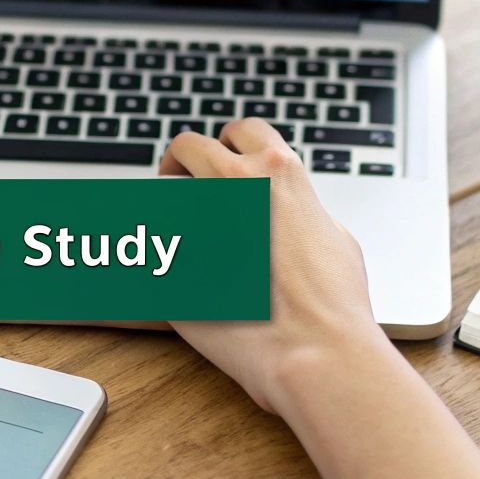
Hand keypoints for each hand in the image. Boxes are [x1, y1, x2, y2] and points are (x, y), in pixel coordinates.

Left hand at [160, 119, 479, 478]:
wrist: (313, 348)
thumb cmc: (333, 302)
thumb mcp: (332, 234)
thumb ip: (299, 209)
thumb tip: (285, 211)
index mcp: (275, 170)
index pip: (240, 130)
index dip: (227, 145)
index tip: (219, 162)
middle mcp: (232, 182)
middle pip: (188, 146)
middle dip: (182, 162)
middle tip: (181, 183)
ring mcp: (195, 215)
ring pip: (160, 189)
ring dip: (164, 204)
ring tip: (174, 231)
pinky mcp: (168, 256)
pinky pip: (146, 239)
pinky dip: (152, 250)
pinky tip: (165, 271)